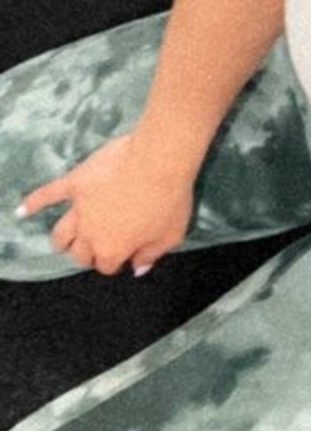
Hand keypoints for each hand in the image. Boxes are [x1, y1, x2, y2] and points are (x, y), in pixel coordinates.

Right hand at [17, 133, 194, 276]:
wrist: (157, 161)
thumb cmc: (168, 200)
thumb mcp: (170, 235)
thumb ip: (151, 255)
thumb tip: (137, 269)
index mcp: (112, 249)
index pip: (106, 265)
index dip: (115, 261)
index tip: (125, 254)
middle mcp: (90, 234)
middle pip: (80, 252)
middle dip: (87, 254)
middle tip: (95, 249)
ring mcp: (78, 208)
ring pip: (61, 232)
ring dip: (62, 240)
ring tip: (62, 243)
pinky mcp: (74, 183)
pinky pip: (48, 194)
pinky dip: (33, 202)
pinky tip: (21, 210)